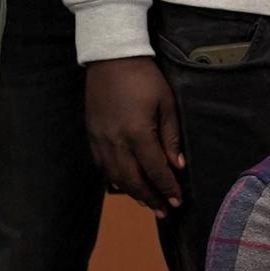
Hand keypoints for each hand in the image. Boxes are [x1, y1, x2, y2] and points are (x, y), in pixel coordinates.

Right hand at [85, 57, 183, 213]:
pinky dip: (115, 179)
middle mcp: (116, 142)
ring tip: (147, 202)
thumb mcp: (166, 104)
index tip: (177, 201)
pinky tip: (125, 185)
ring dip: (132, 193)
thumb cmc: (144, 78)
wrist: (111, 59)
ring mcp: (100, 140)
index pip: (155, 170)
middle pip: (133, 180)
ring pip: (116, 177)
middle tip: (164, 211)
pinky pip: (103, 166)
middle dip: (150, 197)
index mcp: (138, 133)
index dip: (167, 188)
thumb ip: (171, 137)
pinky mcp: (92, 135)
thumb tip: (178, 165)